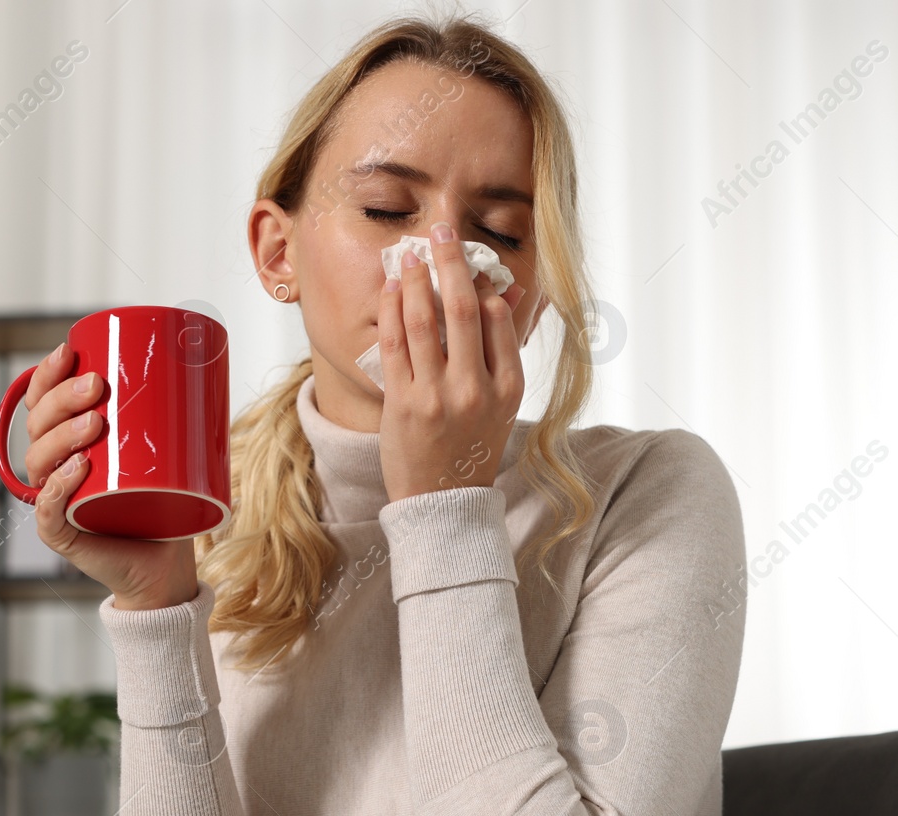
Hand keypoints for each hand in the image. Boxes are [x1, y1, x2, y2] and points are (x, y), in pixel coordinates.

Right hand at [23, 342, 197, 610]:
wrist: (167, 561)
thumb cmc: (164, 501)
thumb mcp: (164, 450)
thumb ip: (170, 413)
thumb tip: (203, 363)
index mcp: (67, 441)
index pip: (41, 402)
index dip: (46, 375)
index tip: (69, 350)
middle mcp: (53, 468)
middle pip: (37, 425)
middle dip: (62, 399)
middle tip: (98, 385)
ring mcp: (54, 500)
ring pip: (38, 461)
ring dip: (62, 437)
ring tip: (96, 424)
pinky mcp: (62, 533)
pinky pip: (46, 509)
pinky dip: (57, 487)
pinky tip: (78, 468)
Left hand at [375, 221, 527, 502]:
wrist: (443, 502)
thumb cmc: (472, 447)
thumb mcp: (502, 403)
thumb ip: (504, 348)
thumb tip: (509, 293)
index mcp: (507, 387)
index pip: (496, 318)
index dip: (480, 282)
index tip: (467, 257)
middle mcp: (475, 390)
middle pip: (462, 309)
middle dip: (450, 263)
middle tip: (441, 231)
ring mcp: (436, 397)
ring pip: (423, 322)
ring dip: (413, 280)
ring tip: (406, 255)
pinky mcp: (402, 405)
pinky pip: (394, 345)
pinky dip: (390, 311)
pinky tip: (388, 289)